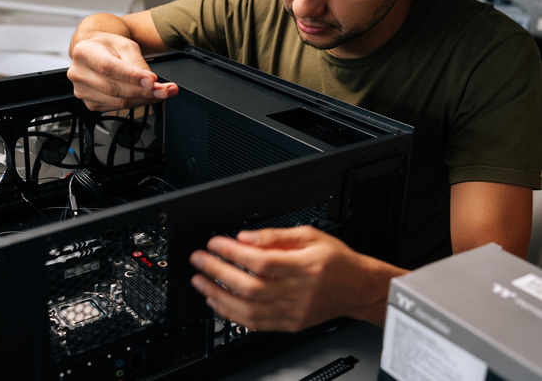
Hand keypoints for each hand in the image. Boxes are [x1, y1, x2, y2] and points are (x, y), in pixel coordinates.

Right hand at [67, 33, 177, 110]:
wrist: (97, 51)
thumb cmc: (109, 46)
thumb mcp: (126, 45)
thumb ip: (137, 62)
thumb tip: (149, 81)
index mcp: (84, 52)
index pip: (109, 67)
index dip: (131, 77)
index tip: (152, 81)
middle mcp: (79, 73)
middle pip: (114, 88)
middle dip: (144, 91)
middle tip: (165, 90)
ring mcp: (82, 91)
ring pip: (118, 102)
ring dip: (144, 100)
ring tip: (162, 93)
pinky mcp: (90, 103)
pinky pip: (116, 108)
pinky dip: (136, 104)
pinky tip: (146, 97)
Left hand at [189, 227, 405, 331]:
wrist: (359, 289)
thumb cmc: (337, 260)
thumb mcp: (310, 235)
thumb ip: (275, 236)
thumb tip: (245, 237)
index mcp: (305, 267)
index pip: (262, 262)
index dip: (234, 253)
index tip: (215, 244)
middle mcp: (299, 292)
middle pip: (251, 286)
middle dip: (218, 273)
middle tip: (199, 261)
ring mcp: (294, 311)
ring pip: (249, 310)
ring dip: (219, 296)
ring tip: (201, 282)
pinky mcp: (290, 324)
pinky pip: (256, 324)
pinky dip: (232, 314)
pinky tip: (217, 302)